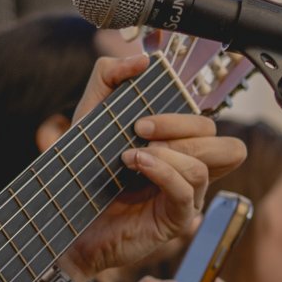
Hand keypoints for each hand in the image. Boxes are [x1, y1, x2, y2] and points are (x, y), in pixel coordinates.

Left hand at [62, 55, 246, 280]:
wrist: (63, 221)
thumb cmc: (81, 175)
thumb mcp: (89, 117)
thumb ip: (110, 78)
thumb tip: (142, 60)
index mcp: (176, 148)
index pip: (206, 122)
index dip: (181, 112)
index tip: (141, 114)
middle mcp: (186, 171)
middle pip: (218, 137)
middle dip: (179, 126)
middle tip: (140, 129)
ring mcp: (185, 196)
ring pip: (210, 161)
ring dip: (171, 149)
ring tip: (132, 154)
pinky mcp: (175, 219)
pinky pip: (189, 188)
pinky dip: (164, 169)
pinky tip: (137, 164)